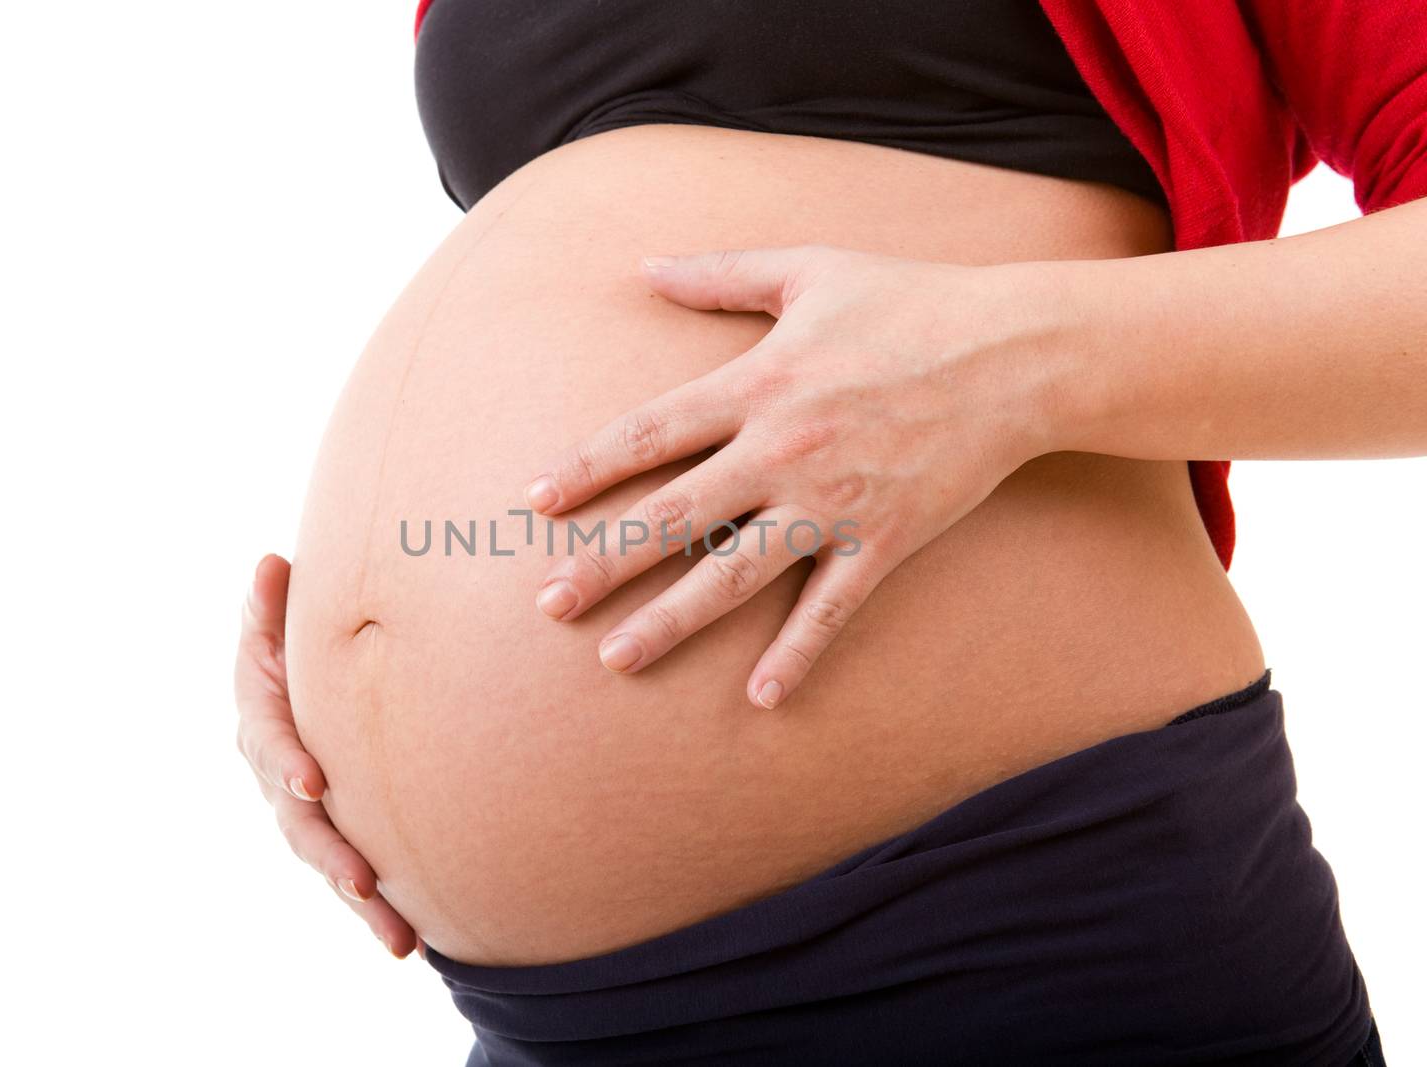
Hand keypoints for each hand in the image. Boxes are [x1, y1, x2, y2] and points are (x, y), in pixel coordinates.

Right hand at [235, 554, 419, 958]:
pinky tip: (416, 942)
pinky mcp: (341, 834)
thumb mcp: (276, 624)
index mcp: (262, 722)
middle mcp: (281, 777)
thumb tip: (271, 563)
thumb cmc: (294, 645)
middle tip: (362, 880)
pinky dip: (381, 911)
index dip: (286, 762)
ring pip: (332, 864)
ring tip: (402, 939)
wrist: (308, 680)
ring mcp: (309, 814)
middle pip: (300, 825)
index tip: (312, 781)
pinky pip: (357, 876)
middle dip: (331, 855)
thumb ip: (271, 604)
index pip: (270, 744)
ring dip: (364, 904)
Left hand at [525, 246, 1059, 708]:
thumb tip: (643, 265)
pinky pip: (831, 609)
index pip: (649, 432)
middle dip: (605, 562)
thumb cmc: (911, 301)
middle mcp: (783, 450)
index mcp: (758, 382)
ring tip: (616, 658)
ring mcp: (833, 503)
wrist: (1019, 352)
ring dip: (671, 620)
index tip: (534, 500)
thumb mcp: (808, 267)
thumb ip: (719, 273)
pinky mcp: (884, 540)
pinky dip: (798, 654)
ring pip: (735, 575)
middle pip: (674, 516)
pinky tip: (759, 699)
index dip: (586, 467)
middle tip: (548, 602)